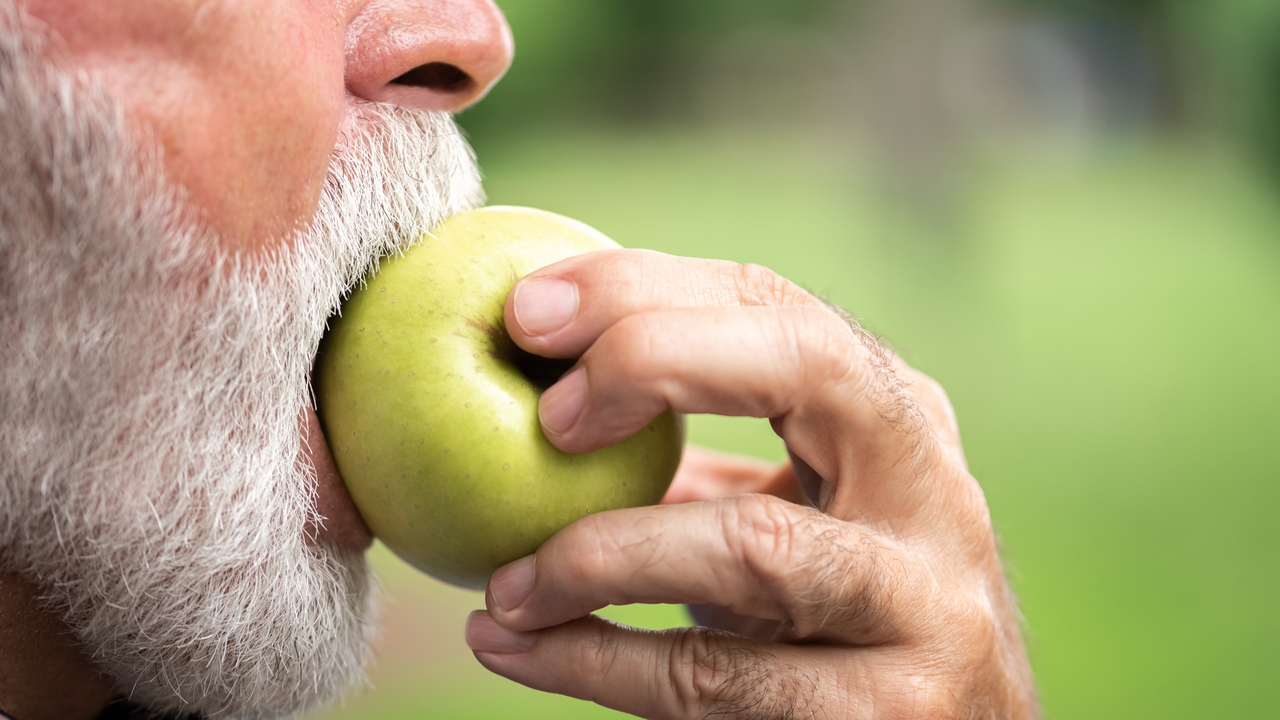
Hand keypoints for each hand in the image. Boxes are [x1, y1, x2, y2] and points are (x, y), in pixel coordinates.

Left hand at [464, 250, 1037, 718]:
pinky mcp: (891, 713)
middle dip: (655, 357)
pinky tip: (514, 649)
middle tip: (545, 413)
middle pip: (809, 364)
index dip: (646, 287)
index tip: (527, 308)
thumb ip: (700, 472)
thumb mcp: (799, 522)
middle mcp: (932, 491)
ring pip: (754, 543)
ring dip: (599, 554)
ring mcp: (928, 605)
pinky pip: (715, 677)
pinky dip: (594, 661)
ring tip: (502, 585)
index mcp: (898, 419)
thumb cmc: (844, 621)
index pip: (775, 304)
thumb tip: (534, 405)